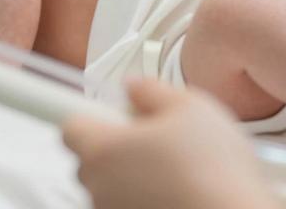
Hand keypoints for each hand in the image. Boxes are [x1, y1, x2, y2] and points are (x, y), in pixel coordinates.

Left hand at [63, 80, 281, 208]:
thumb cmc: (213, 171)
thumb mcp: (191, 107)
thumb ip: (151, 90)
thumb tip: (134, 88)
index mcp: (103, 149)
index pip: (71, 127)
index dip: (95, 117)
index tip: (117, 116)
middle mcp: (98, 188)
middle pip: (93, 160)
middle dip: (119, 150)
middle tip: (158, 143)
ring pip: (112, 189)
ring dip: (134, 180)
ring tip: (178, 175)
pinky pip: (128, 208)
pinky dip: (147, 202)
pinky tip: (179, 197)